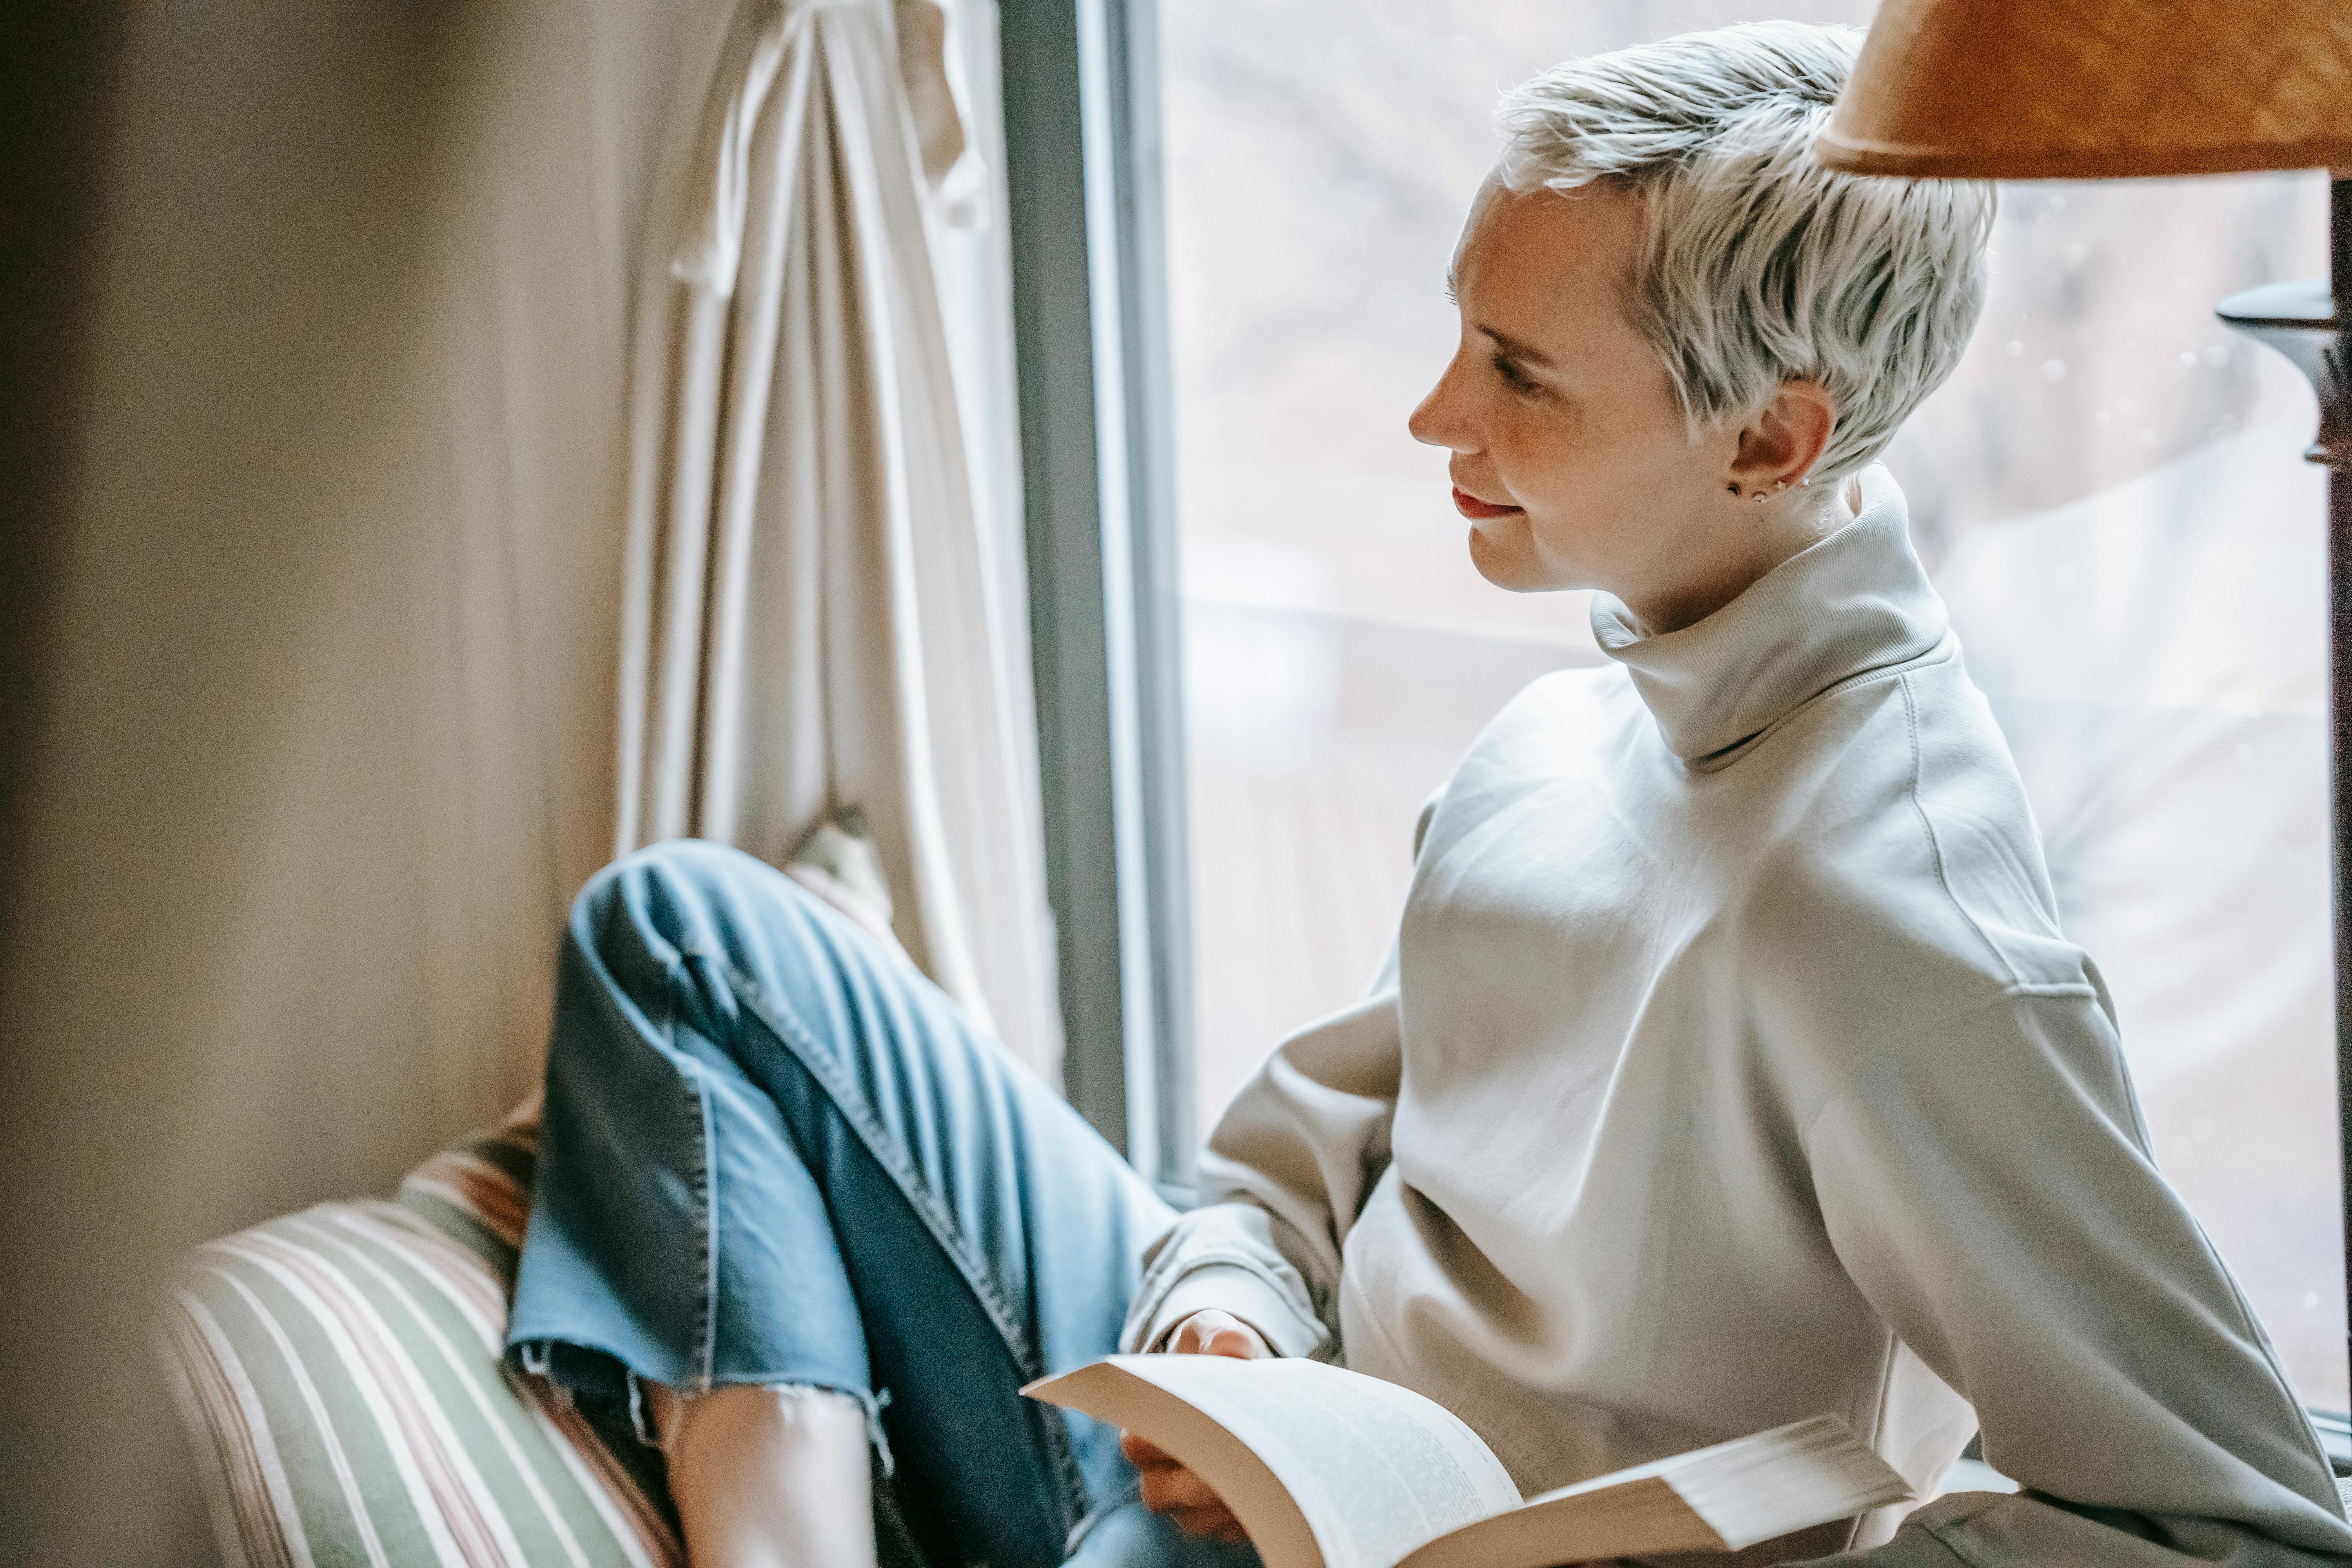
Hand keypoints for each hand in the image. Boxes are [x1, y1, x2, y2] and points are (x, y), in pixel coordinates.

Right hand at [1120, 1310, 1269, 1540]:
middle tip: (1240, 1461)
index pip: (1137, 1444)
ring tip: (1269, 1475)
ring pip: (1196, 1519)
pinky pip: (1230, 1530)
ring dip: (1229, 1502)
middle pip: (1162, 1493)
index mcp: (1144, 1426)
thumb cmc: (1216, 1354)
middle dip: (1198, 1481)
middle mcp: (1158, 1470)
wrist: (1241, 1379)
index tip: (1203, 1425)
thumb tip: (1233, 1347)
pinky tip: (1280, 1489)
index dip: (1165, 1440)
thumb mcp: (1214, 1333)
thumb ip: (1218, 1335)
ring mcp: (1188, 1500)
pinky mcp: (1221, 1517)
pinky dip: (1253, 1513)